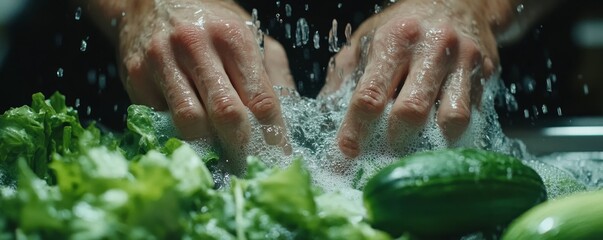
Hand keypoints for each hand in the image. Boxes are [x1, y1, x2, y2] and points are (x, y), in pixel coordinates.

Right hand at [116, 0, 293, 153]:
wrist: (150, 3)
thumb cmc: (209, 24)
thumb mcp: (249, 34)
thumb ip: (274, 72)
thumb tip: (287, 119)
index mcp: (233, 36)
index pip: (261, 99)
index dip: (272, 135)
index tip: (278, 157)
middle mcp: (196, 45)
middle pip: (227, 114)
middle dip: (241, 146)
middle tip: (249, 163)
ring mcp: (162, 60)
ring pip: (190, 122)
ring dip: (208, 145)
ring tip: (220, 152)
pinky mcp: (136, 77)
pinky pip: (162, 119)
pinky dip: (179, 133)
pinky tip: (191, 133)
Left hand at [324, 0, 505, 157]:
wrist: (460, 2)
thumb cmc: (405, 26)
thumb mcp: (369, 38)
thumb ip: (346, 72)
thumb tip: (324, 109)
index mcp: (395, 38)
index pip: (371, 93)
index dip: (356, 128)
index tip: (348, 150)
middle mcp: (432, 47)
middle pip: (411, 111)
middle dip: (393, 139)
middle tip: (382, 152)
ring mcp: (464, 61)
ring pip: (451, 117)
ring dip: (431, 141)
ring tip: (415, 147)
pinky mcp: (486, 74)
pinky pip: (473, 115)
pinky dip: (455, 133)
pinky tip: (440, 137)